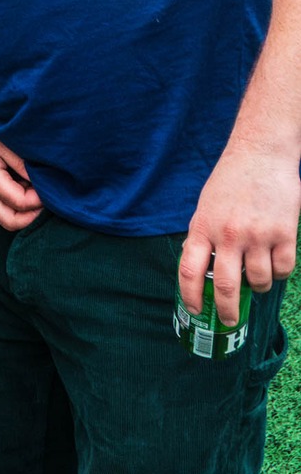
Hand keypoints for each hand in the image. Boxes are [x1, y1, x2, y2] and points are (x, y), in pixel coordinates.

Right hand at [0, 108, 42, 230]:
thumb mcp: (1, 142)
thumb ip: (21, 163)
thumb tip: (41, 180)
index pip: (20, 203)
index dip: (39, 200)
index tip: (49, 188)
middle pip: (11, 222)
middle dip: (32, 217)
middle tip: (44, 200)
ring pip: (4, 219)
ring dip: (22, 212)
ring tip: (31, 191)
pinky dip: (11, 206)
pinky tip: (19, 186)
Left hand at [179, 145, 300, 327]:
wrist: (260, 153)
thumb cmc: (231, 180)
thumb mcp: (206, 206)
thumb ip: (203, 235)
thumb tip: (198, 266)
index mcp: (203, 227)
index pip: (189, 271)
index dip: (190, 297)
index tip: (195, 311)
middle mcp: (228, 235)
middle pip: (226, 287)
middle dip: (227, 311)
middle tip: (230, 320)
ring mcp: (257, 235)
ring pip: (259, 281)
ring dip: (258, 286)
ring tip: (257, 275)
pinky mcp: (284, 233)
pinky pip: (283, 269)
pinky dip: (279, 273)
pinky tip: (275, 262)